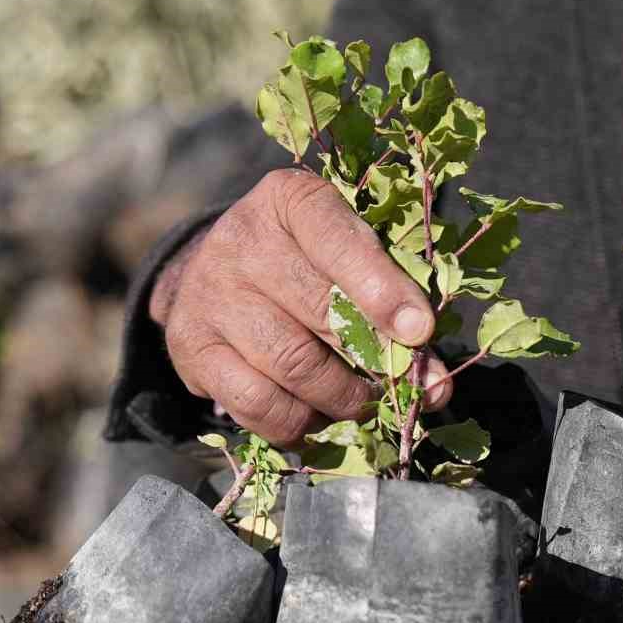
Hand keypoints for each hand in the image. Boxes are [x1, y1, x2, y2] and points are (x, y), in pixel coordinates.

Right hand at [149, 168, 449, 444]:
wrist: (221, 271)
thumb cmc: (309, 262)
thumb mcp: (352, 255)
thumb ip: (395, 302)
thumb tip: (431, 384)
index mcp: (291, 200)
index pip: (338, 241)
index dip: (382, 289)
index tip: (419, 331)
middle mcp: (242, 239)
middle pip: (322, 312)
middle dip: (374, 359)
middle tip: (403, 386)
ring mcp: (210, 293)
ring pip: (292, 365)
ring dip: (342, 397)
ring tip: (363, 403)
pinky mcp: (191, 347)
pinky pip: (256, 403)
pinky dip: (299, 422)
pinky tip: (319, 416)